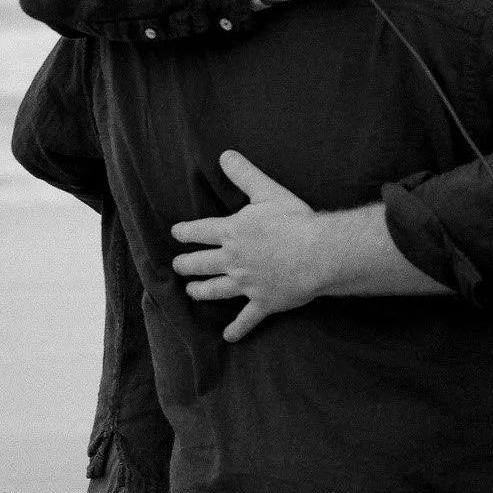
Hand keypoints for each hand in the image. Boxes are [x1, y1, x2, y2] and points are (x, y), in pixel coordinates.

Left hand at [170, 153, 321, 341]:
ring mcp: (246, 284)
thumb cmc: (294, 220)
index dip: (186, 232)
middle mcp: (233, 260)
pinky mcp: (263, 303)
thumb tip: (224, 155)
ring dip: (201, 292)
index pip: (201, 231)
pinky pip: (246, 319)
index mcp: (233, 232)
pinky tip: (228, 337)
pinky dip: (237, 329)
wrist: (316, 253)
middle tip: (178, 266)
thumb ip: (244, 174)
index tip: (176, 233)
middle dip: (187, 264)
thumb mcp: (267, 191)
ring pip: (216, 290)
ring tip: (191, 293)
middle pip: (202, 263)